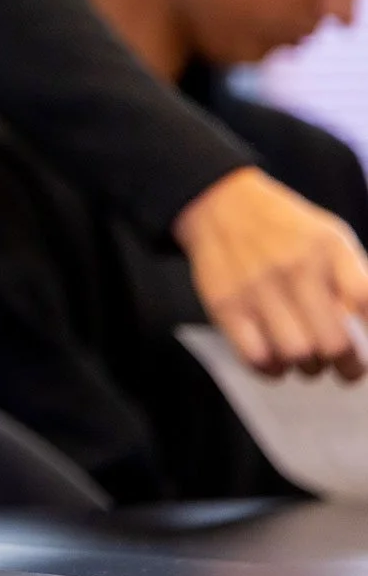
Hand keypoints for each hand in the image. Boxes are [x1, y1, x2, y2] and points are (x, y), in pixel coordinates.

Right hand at [176, 166, 367, 378]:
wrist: (220, 206)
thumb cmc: (286, 231)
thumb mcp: (331, 239)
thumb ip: (356, 279)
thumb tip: (366, 324)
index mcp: (329, 249)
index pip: (366, 300)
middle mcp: (294, 267)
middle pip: (333, 342)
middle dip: (347, 365)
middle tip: (346, 367)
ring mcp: (256, 287)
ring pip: (296, 355)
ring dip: (309, 367)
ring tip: (308, 361)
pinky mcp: (225, 305)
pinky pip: (256, 357)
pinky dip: (273, 369)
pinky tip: (277, 360)